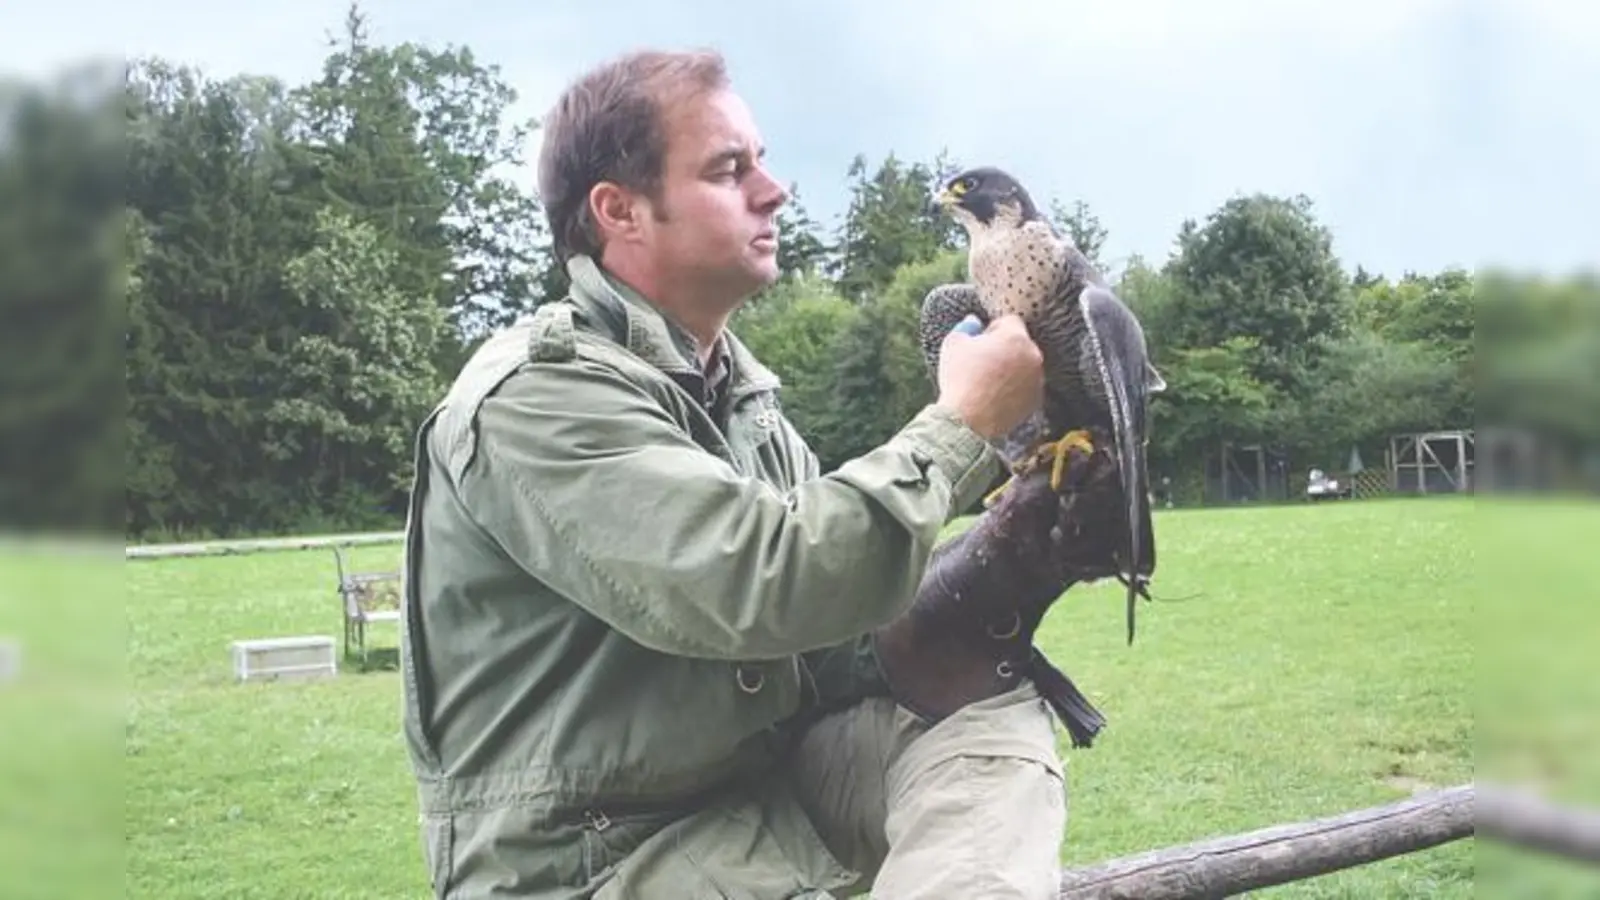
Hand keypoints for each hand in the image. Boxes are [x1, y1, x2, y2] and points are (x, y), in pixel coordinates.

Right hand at [935, 314, 1043, 439]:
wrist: (968, 420)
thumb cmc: (960, 379)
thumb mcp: (954, 344)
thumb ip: (966, 327)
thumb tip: (974, 322)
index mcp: (1015, 337)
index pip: (1010, 320)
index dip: (993, 328)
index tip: (981, 341)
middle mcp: (1033, 356)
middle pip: (1020, 343)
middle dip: (1005, 348)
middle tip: (983, 362)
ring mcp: (1037, 380)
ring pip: (1025, 365)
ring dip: (1012, 368)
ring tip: (988, 381)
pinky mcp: (1035, 400)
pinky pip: (1026, 386)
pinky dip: (1015, 388)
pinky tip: (995, 395)